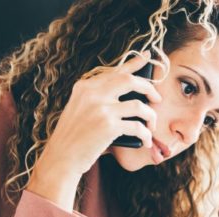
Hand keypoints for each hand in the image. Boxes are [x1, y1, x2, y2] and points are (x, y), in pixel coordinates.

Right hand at [28, 51, 161, 208]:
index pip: (115, 70)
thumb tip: (131, 93)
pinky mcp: (109, 127)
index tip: (147, 56)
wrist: (61, 157)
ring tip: (152, 125)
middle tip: (157, 98)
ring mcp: (101, 109)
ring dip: (151, 116)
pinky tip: (147, 140)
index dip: (134, 63)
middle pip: (130, 81)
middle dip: (149, 87)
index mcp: (85, 86)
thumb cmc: (74, 136)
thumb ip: (98, 96)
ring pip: (139, 105)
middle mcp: (93, 93)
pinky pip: (138, 126)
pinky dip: (146, 134)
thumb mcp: (80, 108)